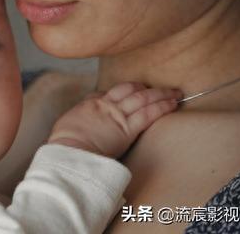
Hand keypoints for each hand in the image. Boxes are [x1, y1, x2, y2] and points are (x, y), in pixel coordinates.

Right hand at [47, 82, 182, 157]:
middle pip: (128, 90)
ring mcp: (117, 115)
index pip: (107, 93)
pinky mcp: (127, 129)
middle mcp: (105, 105)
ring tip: (174, 92)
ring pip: (142, 98)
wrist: (69, 150)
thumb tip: (77, 124)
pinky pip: (148, 114)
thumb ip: (77, 120)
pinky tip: (172, 104)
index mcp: (89, 105)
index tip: (129, 93)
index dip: (121, 92)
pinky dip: (162, 107)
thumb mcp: (66, 124)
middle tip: (156, 88)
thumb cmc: (64, 143)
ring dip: (160, 94)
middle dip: (144, 88)